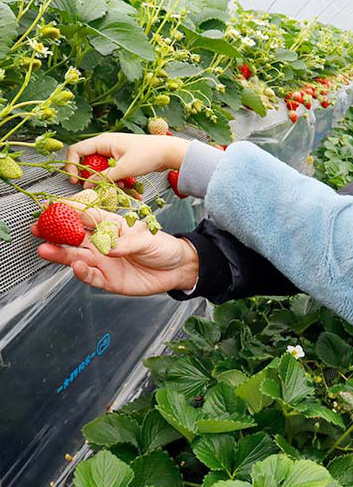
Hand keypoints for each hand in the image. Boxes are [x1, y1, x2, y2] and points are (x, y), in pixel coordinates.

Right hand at [32, 207, 199, 295]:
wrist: (177, 269)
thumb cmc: (164, 248)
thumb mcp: (148, 240)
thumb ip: (128, 244)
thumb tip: (109, 248)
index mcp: (113, 227)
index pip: (88, 217)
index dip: (71, 212)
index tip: (55, 207)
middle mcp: (104, 244)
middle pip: (75, 238)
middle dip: (56, 233)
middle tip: (39, 228)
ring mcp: (104, 262)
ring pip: (77, 257)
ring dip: (61, 253)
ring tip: (45, 249)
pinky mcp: (108, 280)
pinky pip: (90, 276)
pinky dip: (81, 273)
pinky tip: (74, 267)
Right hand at [64, 132, 189, 187]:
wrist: (170, 152)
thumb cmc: (148, 155)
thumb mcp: (123, 169)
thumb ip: (103, 178)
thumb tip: (86, 186)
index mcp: (103, 141)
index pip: (76, 151)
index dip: (72, 165)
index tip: (75, 181)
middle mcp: (107, 145)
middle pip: (89, 162)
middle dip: (93, 177)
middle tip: (99, 188)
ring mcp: (115, 152)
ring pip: (102, 169)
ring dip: (108, 181)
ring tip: (120, 187)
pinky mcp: (123, 159)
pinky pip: (113, 171)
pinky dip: (118, 179)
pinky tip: (128, 186)